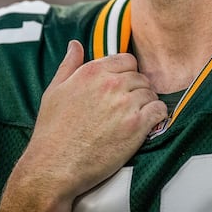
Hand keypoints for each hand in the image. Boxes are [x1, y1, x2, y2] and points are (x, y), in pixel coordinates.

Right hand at [0, 40, 167, 211]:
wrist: (53, 167)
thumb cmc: (52, 131)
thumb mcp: (54, 91)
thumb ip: (69, 65)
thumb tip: (75, 44)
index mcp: (92, 72)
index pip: (127, 60)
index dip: (127, 73)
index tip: (123, 88)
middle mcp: (111, 84)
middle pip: (140, 77)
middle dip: (137, 90)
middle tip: (129, 107)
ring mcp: (125, 104)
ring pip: (151, 94)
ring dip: (147, 104)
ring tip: (135, 118)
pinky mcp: (136, 126)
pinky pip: (159, 111)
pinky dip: (157, 116)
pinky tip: (147, 124)